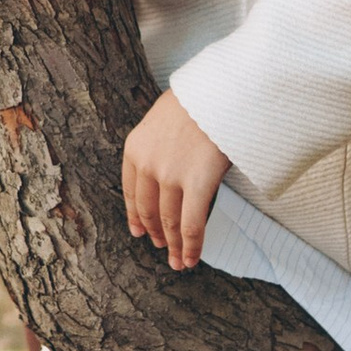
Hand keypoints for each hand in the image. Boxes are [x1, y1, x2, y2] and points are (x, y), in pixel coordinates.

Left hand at [123, 92, 229, 274]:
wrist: (221, 88)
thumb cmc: (199, 99)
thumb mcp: (163, 118)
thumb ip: (158, 145)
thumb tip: (167, 167)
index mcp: (134, 148)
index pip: (130, 192)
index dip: (136, 216)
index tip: (139, 232)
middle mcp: (147, 164)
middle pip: (150, 210)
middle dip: (156, 233)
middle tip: (162, 248)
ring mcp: (171, 175)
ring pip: (170, 222)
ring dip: (174, 246)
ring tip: (178, 262)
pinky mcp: (197, 184)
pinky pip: (192, 225)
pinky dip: (192, 246)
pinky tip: (191, 259)